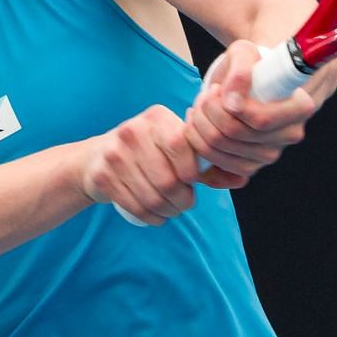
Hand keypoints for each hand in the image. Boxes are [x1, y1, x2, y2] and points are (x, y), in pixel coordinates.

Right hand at [79, 106, 202, 225]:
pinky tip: (157, 216)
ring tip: (172, 209)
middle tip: (185, 203)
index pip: (181, 146)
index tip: (192, 181)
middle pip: (168, 180)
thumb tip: (237, 180)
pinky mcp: (102, 176)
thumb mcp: (174, 145)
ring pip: (153, 198)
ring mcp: (114, 154)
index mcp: (156, 118)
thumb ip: (205, 161)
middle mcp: (133, 131)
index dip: (191, 172)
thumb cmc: (150, 152)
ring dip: (169, 212)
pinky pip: (135, 207)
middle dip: (183, 200)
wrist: (98, 157)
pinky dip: (151, 218)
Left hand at [184, 40, 336, 186]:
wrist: (254, 83)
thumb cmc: (252, 65)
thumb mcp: (245, 52)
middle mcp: (288, 136)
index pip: (260, 120)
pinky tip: (197, 129)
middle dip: (206, 113)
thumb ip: (240, 70)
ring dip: (198, 128)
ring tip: (198, 108)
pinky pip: (218, 171)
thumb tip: (231, 100)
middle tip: (203, 96)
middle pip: (234, 135)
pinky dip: (199, 150)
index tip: (216, 89)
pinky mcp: (250, 168)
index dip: (229, 109)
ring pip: (221, 151)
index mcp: (299, 108)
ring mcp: (269, 155)